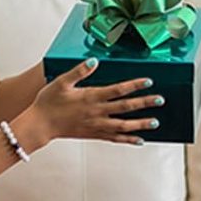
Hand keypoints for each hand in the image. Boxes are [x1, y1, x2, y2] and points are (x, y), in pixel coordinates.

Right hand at [26, 59, 162, 145]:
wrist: (40, 125)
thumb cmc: (49, 102)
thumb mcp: (62, 82)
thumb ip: (79, 71)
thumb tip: (95, 61)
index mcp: (91, 97)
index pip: (117, 90)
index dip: (134, 85)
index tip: (148, 81)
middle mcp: (97, 112)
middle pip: (125, 108)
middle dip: (144, 104)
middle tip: (160, 100)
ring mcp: (96, 125)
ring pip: (123, 126)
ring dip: (140, 124)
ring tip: (155, 122)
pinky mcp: (94, 134)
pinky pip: (115, 138)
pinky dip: (128, 139)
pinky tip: (139, 140)